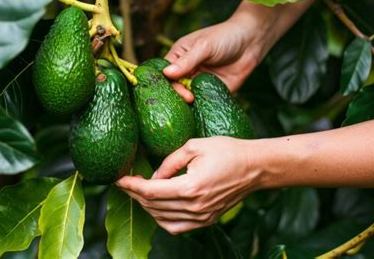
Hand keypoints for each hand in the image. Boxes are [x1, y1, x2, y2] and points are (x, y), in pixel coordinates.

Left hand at [116, 137, 262, 233]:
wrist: (255, 167)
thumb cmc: (228, 151)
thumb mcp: (195, 146)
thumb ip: (170, 161)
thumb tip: (154, 175)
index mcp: (191, 187)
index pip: (151, 191)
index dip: (131, 185)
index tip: (118, 178)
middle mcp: (195, 207)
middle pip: (153, 206)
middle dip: (135, 194)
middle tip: (126, 181)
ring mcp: (202, 217)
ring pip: (162, 219)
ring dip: (146, 207)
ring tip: (139, 192)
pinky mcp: (207, 220)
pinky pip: (177, 227)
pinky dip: (162, 220)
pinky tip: (157, 208)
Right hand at [164, 13, 264, 102]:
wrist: (251, 42)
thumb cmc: (225, 37)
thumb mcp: (204, 46)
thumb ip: (187, 61)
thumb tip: (166, 73)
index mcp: (179, 57)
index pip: (165, 73)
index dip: (167, 82)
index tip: (177, 88)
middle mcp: (186, 71)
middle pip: (174, 88)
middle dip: (179, 95)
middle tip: (189, 98)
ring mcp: (198, 83)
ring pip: (187, 98)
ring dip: (189, 103)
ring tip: (195, 104)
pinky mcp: (212, 92)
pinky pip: (203, 102)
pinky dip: (202, 106)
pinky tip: (204, 108)